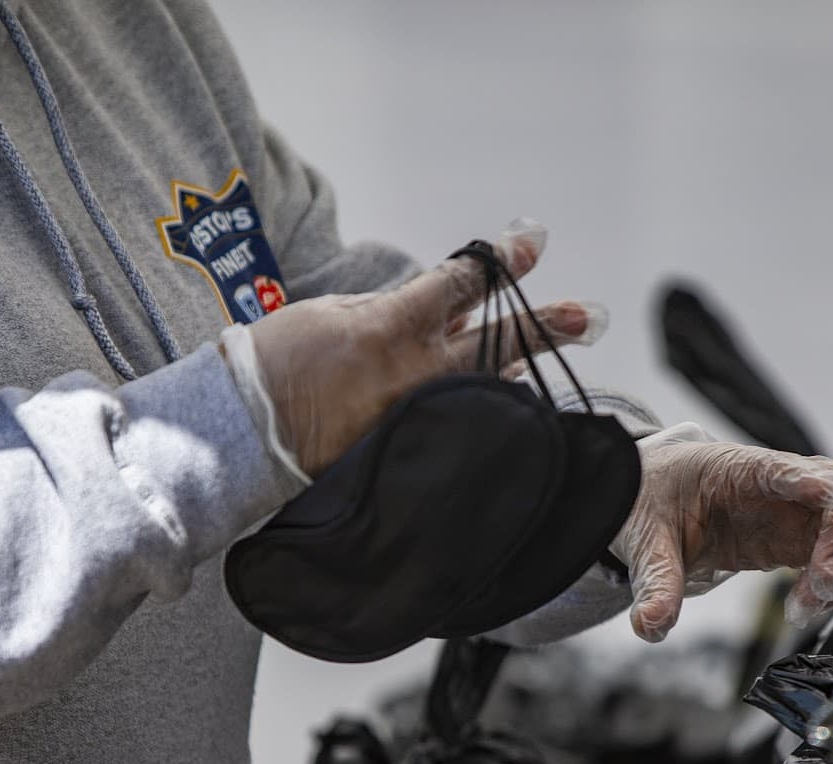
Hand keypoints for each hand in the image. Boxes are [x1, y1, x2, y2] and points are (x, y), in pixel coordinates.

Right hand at [245, 219, 604, 475]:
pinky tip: (505, 411)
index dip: (501, 261)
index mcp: (393, 327)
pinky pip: (460, 429)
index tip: (531, 242)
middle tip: (590, 316)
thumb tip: (439, 306)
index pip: (462, 284)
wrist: (243, 432)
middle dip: (544, 324)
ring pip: (486, 391)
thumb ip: (393, 309)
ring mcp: (417, 418)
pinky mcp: (409, 453)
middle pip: (496, 342)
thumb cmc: (277, 363)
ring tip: (550, 357)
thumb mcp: (334, 314)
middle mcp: (416, 374)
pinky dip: (482, 415)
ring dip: (518, 371)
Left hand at [613, 434, 832, 642]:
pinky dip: (830, 583)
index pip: (792, 469)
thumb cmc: (652, 499)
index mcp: (743, 468)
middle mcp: (780, 484)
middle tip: (820, 591)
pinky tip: (802, 609)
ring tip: (803, 611)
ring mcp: (793, 511)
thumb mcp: (645, 539)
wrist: (648, 497)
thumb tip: (651, 626)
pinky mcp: (794, 537)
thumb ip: (655, 581)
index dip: (820, 487)